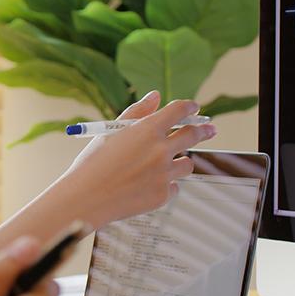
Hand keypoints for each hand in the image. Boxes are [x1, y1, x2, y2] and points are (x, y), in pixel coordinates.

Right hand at [56, 90, 216, 227]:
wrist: (85, 199)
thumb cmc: (92, 163)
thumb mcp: (110, 132)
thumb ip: (136, 112)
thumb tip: (155, 96)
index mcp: (148, 129)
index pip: (179, 111)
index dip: (189, 107)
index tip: (194, 108)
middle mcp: (161, 150)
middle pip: (193, 135)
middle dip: (204, 130)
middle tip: (209, 130)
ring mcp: (164, 174)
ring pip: (188, 164)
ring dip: (181, 160)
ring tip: (172, 163)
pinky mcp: (163, 195)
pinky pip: (174, 186)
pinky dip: (166, 184)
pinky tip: (149, 185)